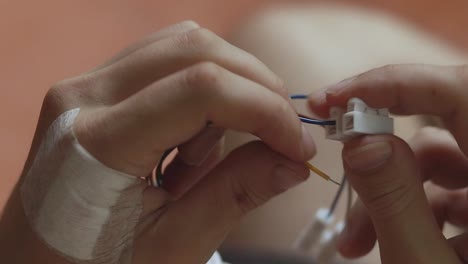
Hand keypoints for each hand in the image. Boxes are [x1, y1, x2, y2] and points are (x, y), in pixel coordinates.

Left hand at [18, 21, 315, 262]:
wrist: (34, 263)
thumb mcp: (170, 246)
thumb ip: (235, 195)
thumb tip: (292, 161)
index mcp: (97, 141)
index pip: (202, 89)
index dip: (265, 110)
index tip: (296, 146)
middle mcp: (84, 94)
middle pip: (197, 50)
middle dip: (257, 89)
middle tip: (279, 139)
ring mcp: (87, 83)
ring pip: (184, 45)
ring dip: (227, 89)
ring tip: (209, 156)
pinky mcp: (98, 86)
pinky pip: (166, 60)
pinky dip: (202, 90)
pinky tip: (191, 140)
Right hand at [308, 64, 467, 262]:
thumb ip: (395, 201)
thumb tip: (359, 138)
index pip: (457, 90)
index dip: (390, 84)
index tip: (332, 100)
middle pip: (441, 124)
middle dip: (380, 148)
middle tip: (337, 162)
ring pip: (437, 160)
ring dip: (387, 191)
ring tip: (355, 238)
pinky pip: (445, 187)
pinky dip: (408, 207)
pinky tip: (382, 241)